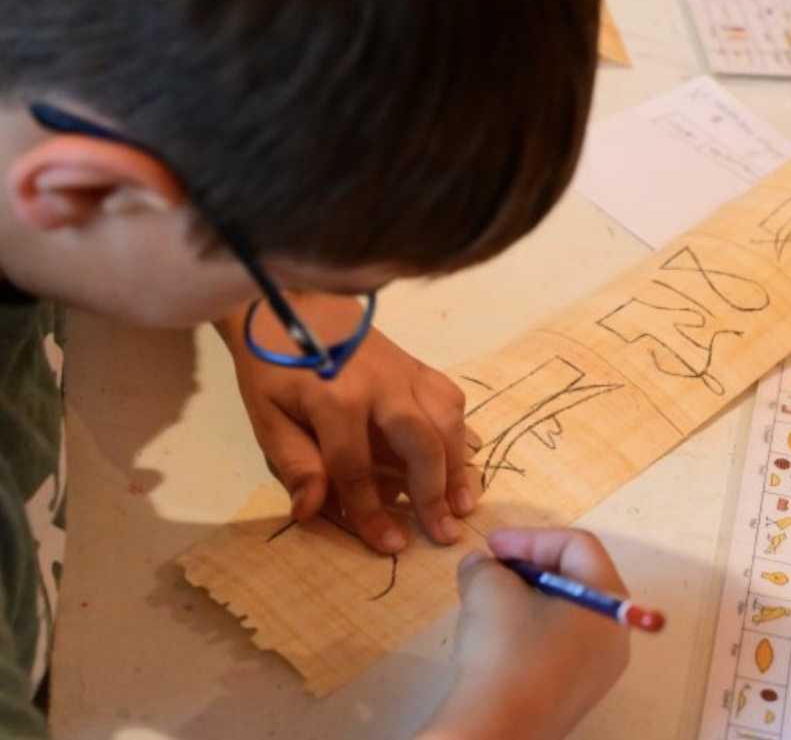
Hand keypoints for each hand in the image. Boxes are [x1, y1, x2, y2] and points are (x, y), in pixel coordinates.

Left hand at [217, 293, 480, 553]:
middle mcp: (381, 384)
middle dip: (435, 492)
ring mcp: (406, 371)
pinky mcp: (418, 366)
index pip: (357, 467)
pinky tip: (464, 458)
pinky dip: (462, 431)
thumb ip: (293, 462)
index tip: (390, 545)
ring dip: (459, 465)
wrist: (296, 304)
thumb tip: (311, 512)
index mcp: (335, 399)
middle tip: (446, 532)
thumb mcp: (267, 416)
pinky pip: (452, 398)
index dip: (372, 512)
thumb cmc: (276, 367)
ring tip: (464, 503)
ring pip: (448, 419)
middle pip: (421, 441)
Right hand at [420, 529, 631, 739]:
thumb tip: (481, 566)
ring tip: (487, 600)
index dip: (530, 537)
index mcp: (609, 601)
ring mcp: (600, 669)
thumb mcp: (488, 590)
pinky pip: (560, 645)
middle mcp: (615, 634)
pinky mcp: (577, 694)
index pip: (577, 546)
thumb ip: (485, 566)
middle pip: (577, 579)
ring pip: (566, 613)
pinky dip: (531, 629)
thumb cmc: (504, 649)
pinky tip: (496, 637)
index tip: (490, 546)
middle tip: (491, 569)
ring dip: (526, 597)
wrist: (496, 731)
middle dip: (529, 566)